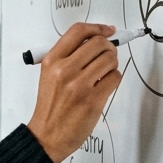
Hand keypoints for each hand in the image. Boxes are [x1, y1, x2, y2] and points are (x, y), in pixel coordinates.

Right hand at [26, 22, 121, 162]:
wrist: (47, 135)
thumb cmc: (50, 107)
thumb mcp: (49, 75)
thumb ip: (68, 57)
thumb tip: (94, 41)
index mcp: (52, 61)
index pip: (78, 31)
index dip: (97, 27)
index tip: (108, 30)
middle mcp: (64, 70)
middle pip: (98, 43)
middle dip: (109, 46)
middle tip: (108, 54)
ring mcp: (79, 85)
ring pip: (110, 59)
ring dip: (112, 64)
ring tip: (103, 73)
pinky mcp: (93, 99)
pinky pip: (115, 78)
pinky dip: (114, 79)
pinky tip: (104, 85)